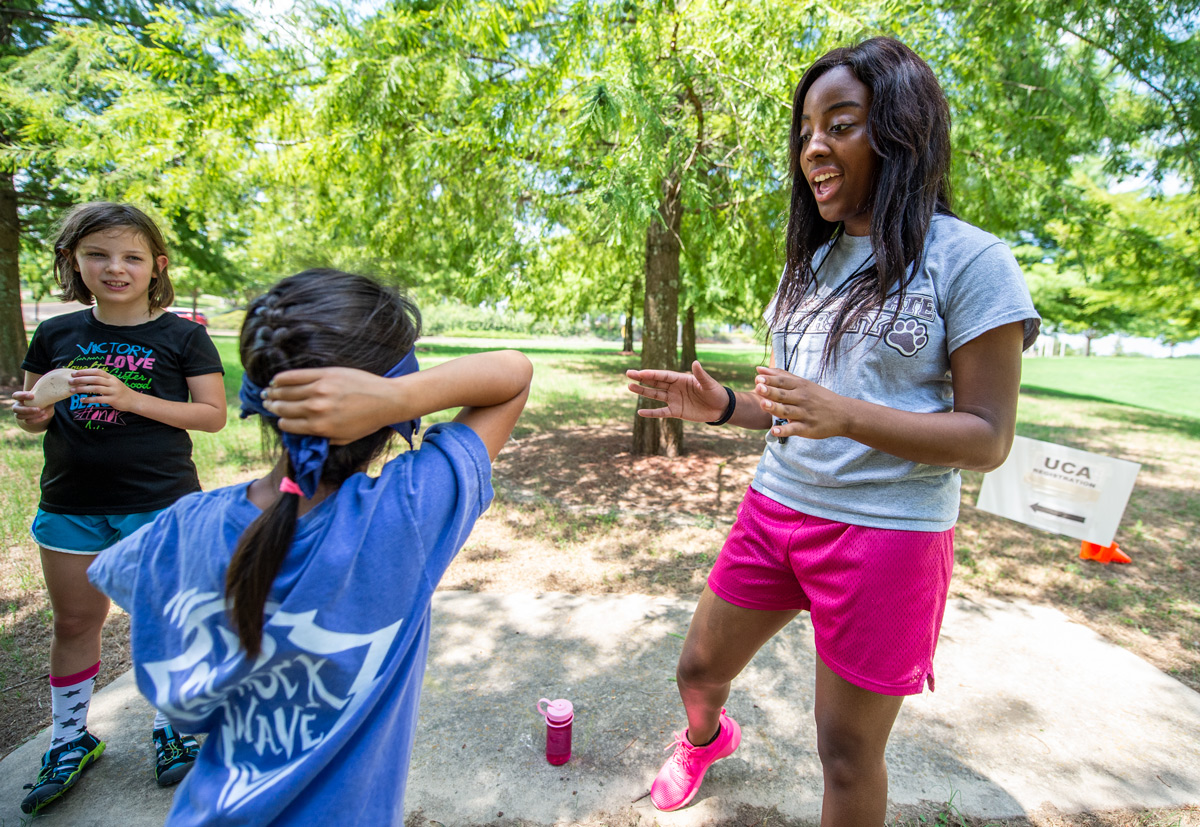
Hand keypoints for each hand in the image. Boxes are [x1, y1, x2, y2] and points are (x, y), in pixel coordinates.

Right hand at [12, 390, 53, 426]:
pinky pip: (28, 421)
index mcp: (20, 397)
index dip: (22, 396)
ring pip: (20, 416)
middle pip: (15, 409)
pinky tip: (45, 416)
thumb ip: (43, 393)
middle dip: (27, 410)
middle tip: (38, 409)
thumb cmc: (43, 397)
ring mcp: (20, 414)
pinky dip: (37, 419)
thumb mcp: (43, 394)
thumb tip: (50, 393)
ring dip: (32, 415)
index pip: (15, 396)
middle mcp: (17, 406)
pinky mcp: (25, 419)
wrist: (45, 406)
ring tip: (44, 411)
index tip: (33, 396)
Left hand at [70, 368, 138, 410]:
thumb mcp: (113, 383)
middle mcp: (112, 383)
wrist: (133, 400)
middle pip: (95, 379)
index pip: (97, 371)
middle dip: (81, 379)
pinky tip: (82, 400)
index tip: (74, 373)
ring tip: (72, 390)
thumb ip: (102, 380)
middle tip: (70, 381)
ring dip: (83, 389)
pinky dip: (89, 399)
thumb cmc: (120, 391)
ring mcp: (113, 391)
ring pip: (96, 388)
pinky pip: (99, 399)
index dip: (85, 371)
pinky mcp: (113, 400)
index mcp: (111, 377)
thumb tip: (86, 377)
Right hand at [262, 367, 407, 443]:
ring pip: (285, 391)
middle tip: (267, 403)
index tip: (280, 418)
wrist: (386, 400)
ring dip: (273, 392)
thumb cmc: (367, 422)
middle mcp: (316, 409)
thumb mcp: (344, 438)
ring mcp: (319, 390)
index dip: (282, 422)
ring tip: (268, 391)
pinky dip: (282, 378)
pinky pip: (295, 375)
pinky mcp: (324, 375)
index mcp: (319, 427)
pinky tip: (276, 379)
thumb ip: (323, 438)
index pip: (288, 425)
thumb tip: (304, 435)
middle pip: (283, 408)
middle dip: (272, 406)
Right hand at [626, 361, 727, 421]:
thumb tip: (695, 363)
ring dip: (643, 392)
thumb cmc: (715, 392)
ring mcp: (674, 400)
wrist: (720, 408)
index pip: (663, 376)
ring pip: (655, 395)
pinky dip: (651, 413)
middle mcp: (675, 388)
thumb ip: (700, 375)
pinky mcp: (676, 411)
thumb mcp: (709, 383)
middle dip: (642, 379)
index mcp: (681, 379)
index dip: (652, 374)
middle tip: (628, 374)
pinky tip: (640, 412)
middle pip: (655, 383)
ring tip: (630, 387)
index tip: (640, 373)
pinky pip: (661, 412)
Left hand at [754, 366, 850, 439]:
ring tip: (763, 404)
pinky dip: (784, 430)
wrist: (844, 414)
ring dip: (774, 408)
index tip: (758, 377)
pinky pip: (794, 429)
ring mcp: (805, 414)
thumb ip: (781, 376)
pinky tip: (774, 431)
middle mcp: (802, 399)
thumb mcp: (803, 383)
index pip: (783, 382)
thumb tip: (758, 369)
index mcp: (800, 386)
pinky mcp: (808, 428)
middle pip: (783, 395)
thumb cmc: (818, 397)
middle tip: (758, 388)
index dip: (770, 380)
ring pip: (787, 411)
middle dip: (770, 391)